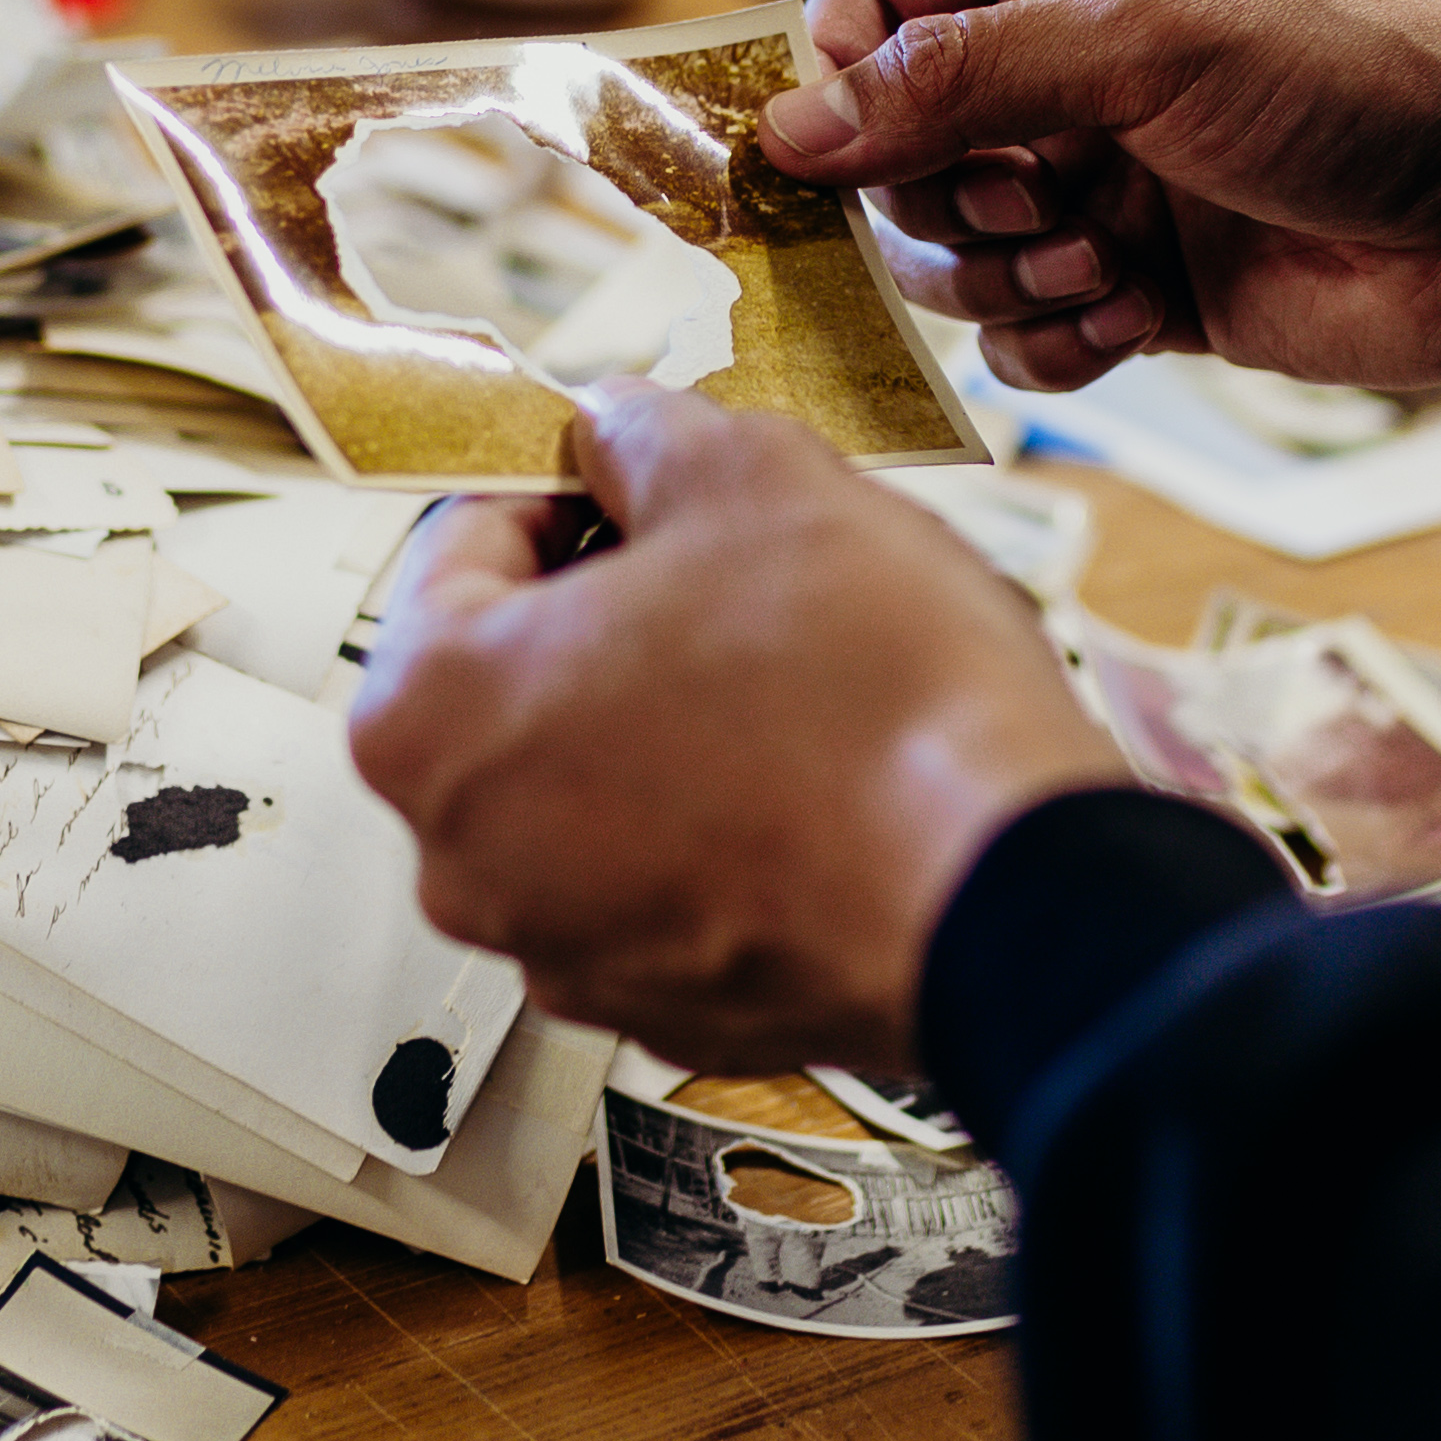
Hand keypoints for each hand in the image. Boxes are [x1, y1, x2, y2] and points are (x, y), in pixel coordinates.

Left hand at [347, 379, 1126, 1070]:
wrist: (1007, 897)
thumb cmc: (872, 710)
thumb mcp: (752, 476)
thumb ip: (645, 433)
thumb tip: (619, 431)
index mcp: (433, 717)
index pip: (462, 545)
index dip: (568, 487)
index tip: (636, 479)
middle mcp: (466, 858)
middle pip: (523, 681)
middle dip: (621, 613)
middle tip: (734, 570)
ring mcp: (564, 950)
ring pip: (597, 788)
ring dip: (674, 721)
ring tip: (798, 677)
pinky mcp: (669, 1009)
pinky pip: (672, 881)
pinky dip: (725, 828)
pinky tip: (818, 778)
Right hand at [757, 0, 1440, 395]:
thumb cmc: (1371, 70)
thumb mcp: (1151, 45)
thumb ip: (959, 81)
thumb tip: (786, 126)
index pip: (868, 6)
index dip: (839, 86)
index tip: (833, 158)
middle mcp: (1062, 58)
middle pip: (889, 150)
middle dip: (948, 200)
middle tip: (1043, 203)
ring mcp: (1097, 177)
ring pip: (947, 253)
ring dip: (1011, 277)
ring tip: (1113, 261)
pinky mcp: (1136, 285)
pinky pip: (1021, 338)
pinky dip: (1057, 344)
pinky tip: (1135, 319)